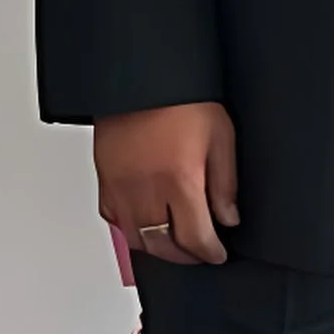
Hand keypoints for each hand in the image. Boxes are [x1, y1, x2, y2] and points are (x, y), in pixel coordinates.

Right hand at [96, 102, 238, 268]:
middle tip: (199, 253)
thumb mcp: (220, 136)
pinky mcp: (105, 178)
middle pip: (163, 245)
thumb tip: (228, 218)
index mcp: (179, 181)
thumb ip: (225, 183)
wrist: (140, 77)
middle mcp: (146, 190)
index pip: (194, 238)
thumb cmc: (180, 99)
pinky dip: (130, 228)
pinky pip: (113, 218)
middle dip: (185, 256)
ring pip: (135, 238)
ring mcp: (121, 186)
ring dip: (157, 247)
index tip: (217, 254)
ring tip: (174, 243)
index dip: (209, 252)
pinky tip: (144, 223)